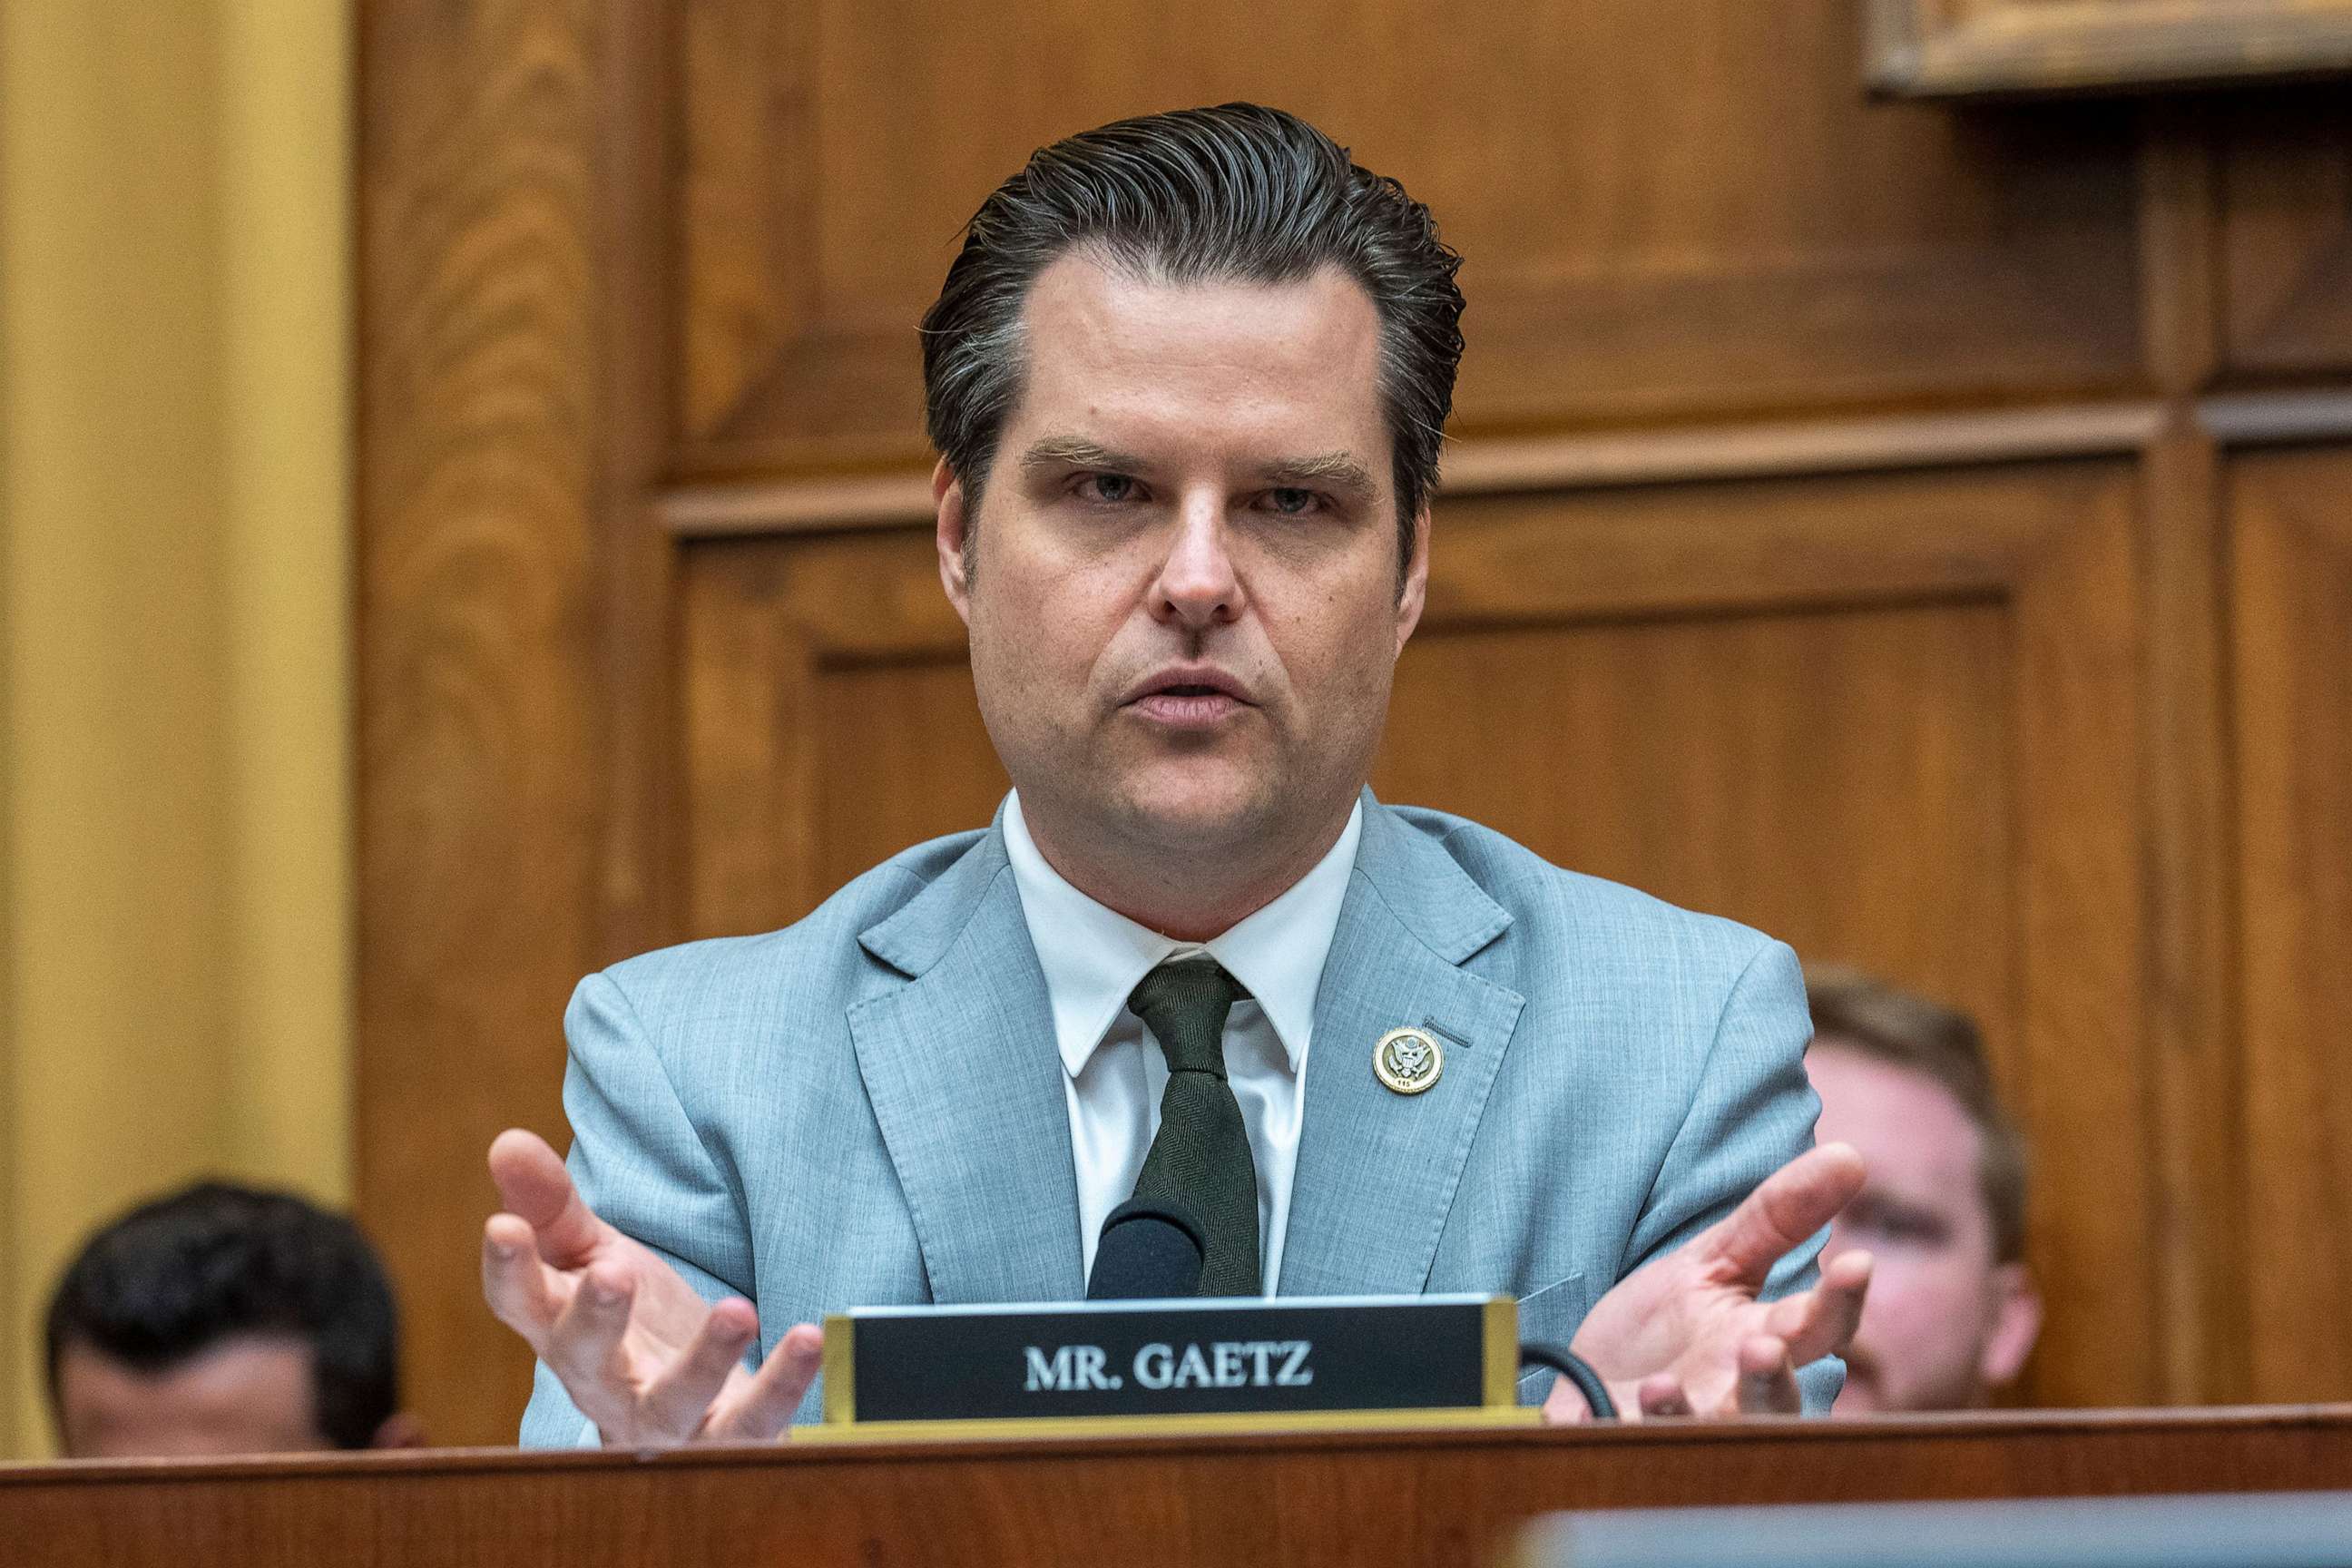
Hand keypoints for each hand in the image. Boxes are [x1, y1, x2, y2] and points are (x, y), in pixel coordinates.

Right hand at [481, 1128, 821, 1443]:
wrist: (693, 1414)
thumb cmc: (635, 1325)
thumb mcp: (594, 1255)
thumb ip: (553, 1205)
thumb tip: (507, 1140)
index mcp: (563, 1332)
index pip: (520, 1304)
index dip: (507, 1269)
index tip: (501, 1227)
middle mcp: (605, 1384)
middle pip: (587, 1360)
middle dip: (594, 1318)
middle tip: (613, 1272)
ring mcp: (666, 1422)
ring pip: (672, 1406)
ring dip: (703, 1362)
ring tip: (737, 1309)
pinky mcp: (728, 1438)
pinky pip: (753, 1424)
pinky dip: (781, 1386)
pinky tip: (807, 1339)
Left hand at [1544, 1142, 1870, 1422]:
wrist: (1581, 1386)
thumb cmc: (1661, 1332)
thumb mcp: (1714, 1262)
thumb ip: (1780, 1216)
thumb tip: (1851, 1154)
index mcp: (1762, 1342)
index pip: (1820, 1327)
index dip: (1840, 1301)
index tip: (1858, 1262)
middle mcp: (1734, 1395)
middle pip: (1777, 1401)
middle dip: (1775, 1379)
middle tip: (1766, 1344)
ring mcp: (1686, 1428)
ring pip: (1716, 1436)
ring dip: (1703, 1411)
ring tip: (1684, 1381)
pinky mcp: (1632, 1446)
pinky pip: (1639, 1444)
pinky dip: (1635, 1423)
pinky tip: (1632, 1395)